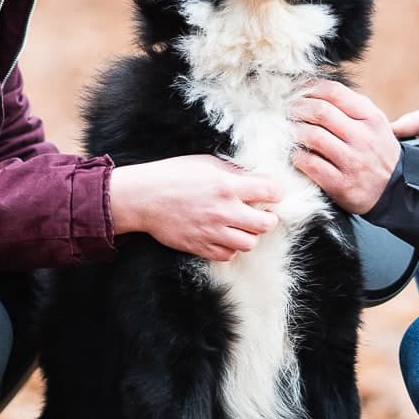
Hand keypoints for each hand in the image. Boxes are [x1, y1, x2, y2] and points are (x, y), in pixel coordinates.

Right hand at [110, 156, 279, 261]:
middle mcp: (223, 211)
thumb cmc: (172, 175)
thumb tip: (256, 178)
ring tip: (243, 226)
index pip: (270, 192)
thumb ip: (233, 172)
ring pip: (250, 243)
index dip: (275, 192)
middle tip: (261, 213)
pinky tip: (225, 236)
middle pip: (266, 224)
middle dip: (268, 218)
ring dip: (250, 234)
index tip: (271, 193)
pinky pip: (228, 255)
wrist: (143, 198)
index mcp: (227, 186)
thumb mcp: (206, 163)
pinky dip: (231, 248)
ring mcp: (212, 232)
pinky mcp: (200, 246)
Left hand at [291, 80, 401, 213]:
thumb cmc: (377, 150)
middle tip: (288, 110)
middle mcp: (363, 138)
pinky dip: (297, 156)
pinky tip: (296, 153)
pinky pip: (310, 163)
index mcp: (371, 118)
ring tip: (290, 130)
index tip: (298, 91)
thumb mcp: (375, 123)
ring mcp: (352, 161)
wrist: (394, 190)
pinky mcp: (341, 184)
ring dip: (295, 131)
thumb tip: (313, 89)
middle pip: (320, 111)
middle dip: (297, 108)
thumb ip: (351, 105)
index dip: (310, 88)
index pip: (335, 92)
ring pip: (313, 136)